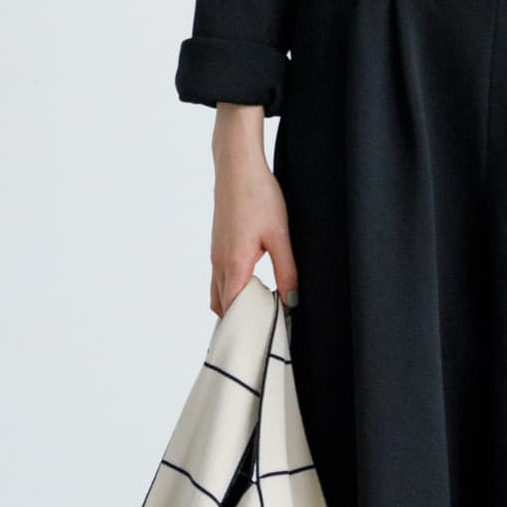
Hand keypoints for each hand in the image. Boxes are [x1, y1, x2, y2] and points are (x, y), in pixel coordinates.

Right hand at [208, 104, 297, 316]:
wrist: (237, 166)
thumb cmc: (258, 196)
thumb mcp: (279, 235)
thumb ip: (287, 271)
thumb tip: (291, 302)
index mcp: (233, 265)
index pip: (233, 313)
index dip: (247, 330)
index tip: (266, 341)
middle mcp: (218, 263)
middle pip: (222, 308)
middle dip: (240, 323)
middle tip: (266, 332)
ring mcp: (215, 254)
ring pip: (219, 293)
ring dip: (236, 306)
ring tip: (262, 312)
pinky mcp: (218, 245)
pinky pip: (220, 279)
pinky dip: (232, 290)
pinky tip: (254, 285)